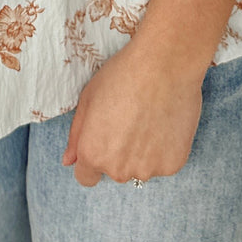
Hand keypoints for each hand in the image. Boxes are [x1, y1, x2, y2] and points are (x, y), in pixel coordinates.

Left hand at [61, 34, 204, 188]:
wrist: (165, 64)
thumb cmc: (123, 75)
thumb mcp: (88, 99)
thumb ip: (76, 135)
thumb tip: (69, 161)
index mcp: (92, 153)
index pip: (86, 178)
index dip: (93, 160)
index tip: (104, 142)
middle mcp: (118, 169)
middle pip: (115, 171)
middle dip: (119, 153)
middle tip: (130, 121)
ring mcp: (147, 169)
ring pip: (141, 168)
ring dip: (143, 153)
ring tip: (149, 118)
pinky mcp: (173, 164)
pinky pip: (164, 163)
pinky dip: (165, 149)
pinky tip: (165, 122)